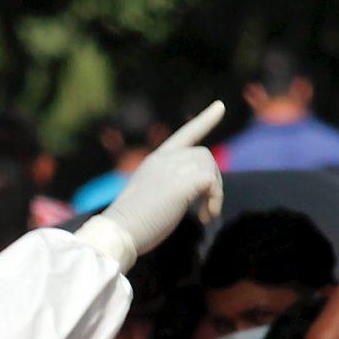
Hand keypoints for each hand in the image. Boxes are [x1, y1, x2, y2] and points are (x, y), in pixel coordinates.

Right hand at [77, 102, 227, 268]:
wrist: (118, 233)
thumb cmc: (132, 226)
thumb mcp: (152, 197)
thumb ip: (170, 187)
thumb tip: (197, 191)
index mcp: (155, 161)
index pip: (184, 134)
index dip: (205, 120)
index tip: (220, 106)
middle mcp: (163, 159)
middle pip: (204, 156)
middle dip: (213, 181)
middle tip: (207, 210)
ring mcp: (171, 168)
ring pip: (210, 167)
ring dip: (215, 193)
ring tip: (206, 215)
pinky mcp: (181, 182)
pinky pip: (212, 182)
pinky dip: (216, 199)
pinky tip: (206, 217)